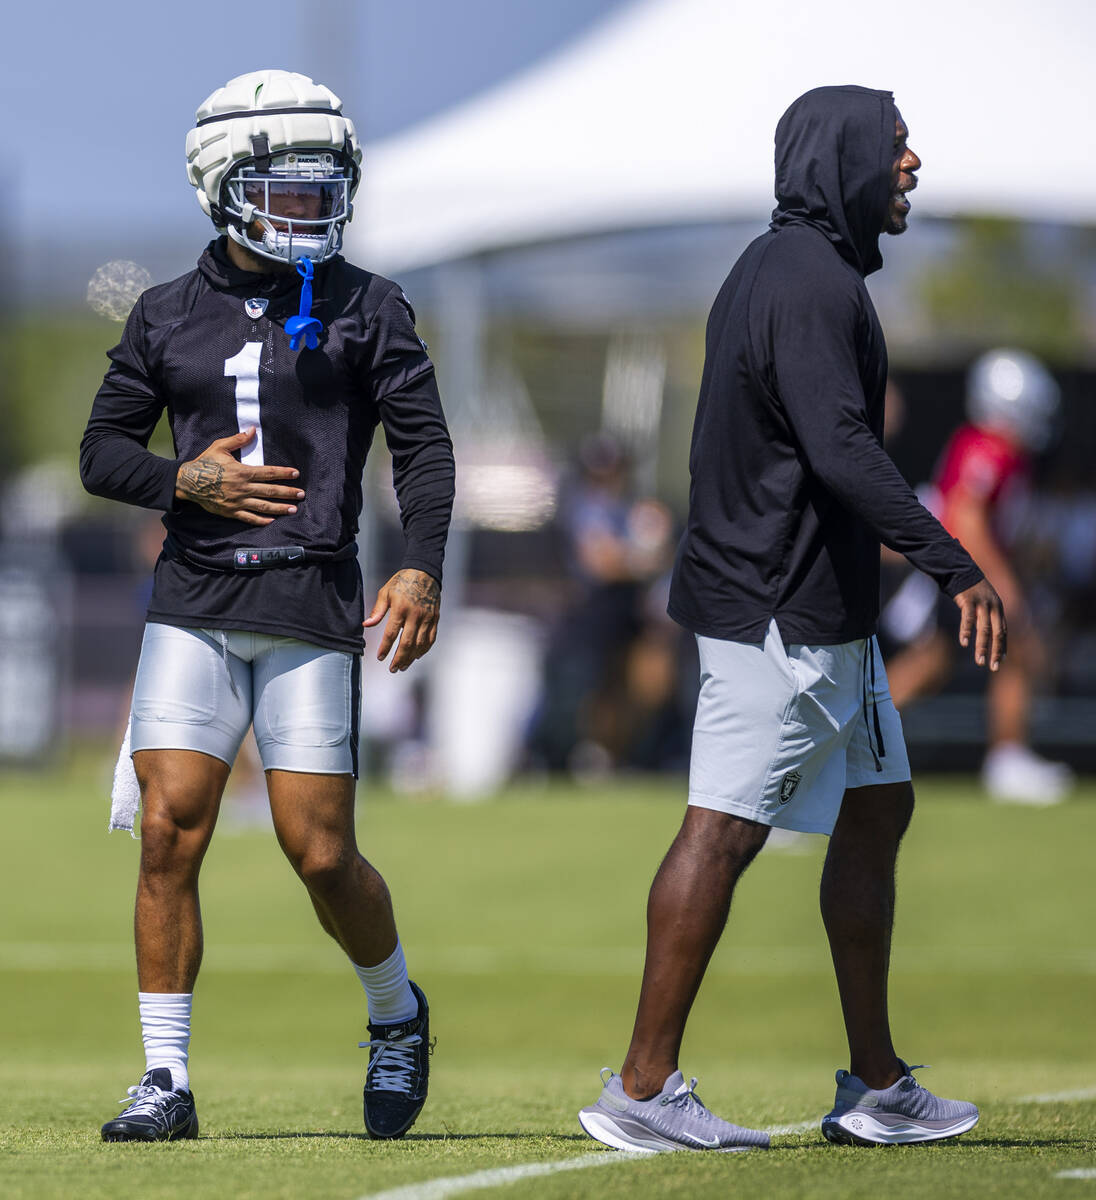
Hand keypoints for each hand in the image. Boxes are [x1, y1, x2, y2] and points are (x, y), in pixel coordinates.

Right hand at [175, 429, 303, 525]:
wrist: (187, 481)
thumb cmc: (205, 462)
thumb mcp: (220, 447)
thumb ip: (238, 439)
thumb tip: (252, 429)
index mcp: (242, 472)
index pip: (269, 473)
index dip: (284, 473)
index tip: (296, 474)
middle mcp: (242, 488)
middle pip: (270, 491)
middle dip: (288, 493)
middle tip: (302, 494)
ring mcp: (237, 501)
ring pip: (263, 506)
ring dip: (280, 508)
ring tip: (294, 510)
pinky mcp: (230, 511)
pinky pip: (249, 518)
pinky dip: (261, 520)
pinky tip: (272, 520)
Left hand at [363, 569, 440, 672]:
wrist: (425, 572)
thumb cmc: (402, 582)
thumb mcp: (385, 592)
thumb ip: (377, 611)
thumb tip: (366, 625)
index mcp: (400, 608)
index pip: (391, 633)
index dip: (385, 648)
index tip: (380, 658)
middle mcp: (415, 615)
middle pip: (407, 643)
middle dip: (399, 659)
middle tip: (392, 669)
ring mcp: (427, 618)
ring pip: (420, 644)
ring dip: (411, 658)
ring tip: (402, 666)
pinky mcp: (435, 619)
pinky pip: (431, 639)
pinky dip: (424, 650)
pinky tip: (417, 656)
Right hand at [953, 578, 1006, 670]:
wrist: (961, 571)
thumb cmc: (972, 590)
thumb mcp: (984, 603)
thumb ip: (987, 616)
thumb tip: (990, 634)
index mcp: (998, 609)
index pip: (1003, 632)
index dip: (1002, 646)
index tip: (1001, 661)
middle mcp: (993, 607)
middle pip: (997, 633)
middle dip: (995, 651)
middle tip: (993, 667)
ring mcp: (981, 604)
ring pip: (984, 629)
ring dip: (982, 647)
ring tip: (979, 661)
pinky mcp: (968, 600)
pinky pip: (968, 619)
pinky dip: (966, 631)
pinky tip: (964, 643)